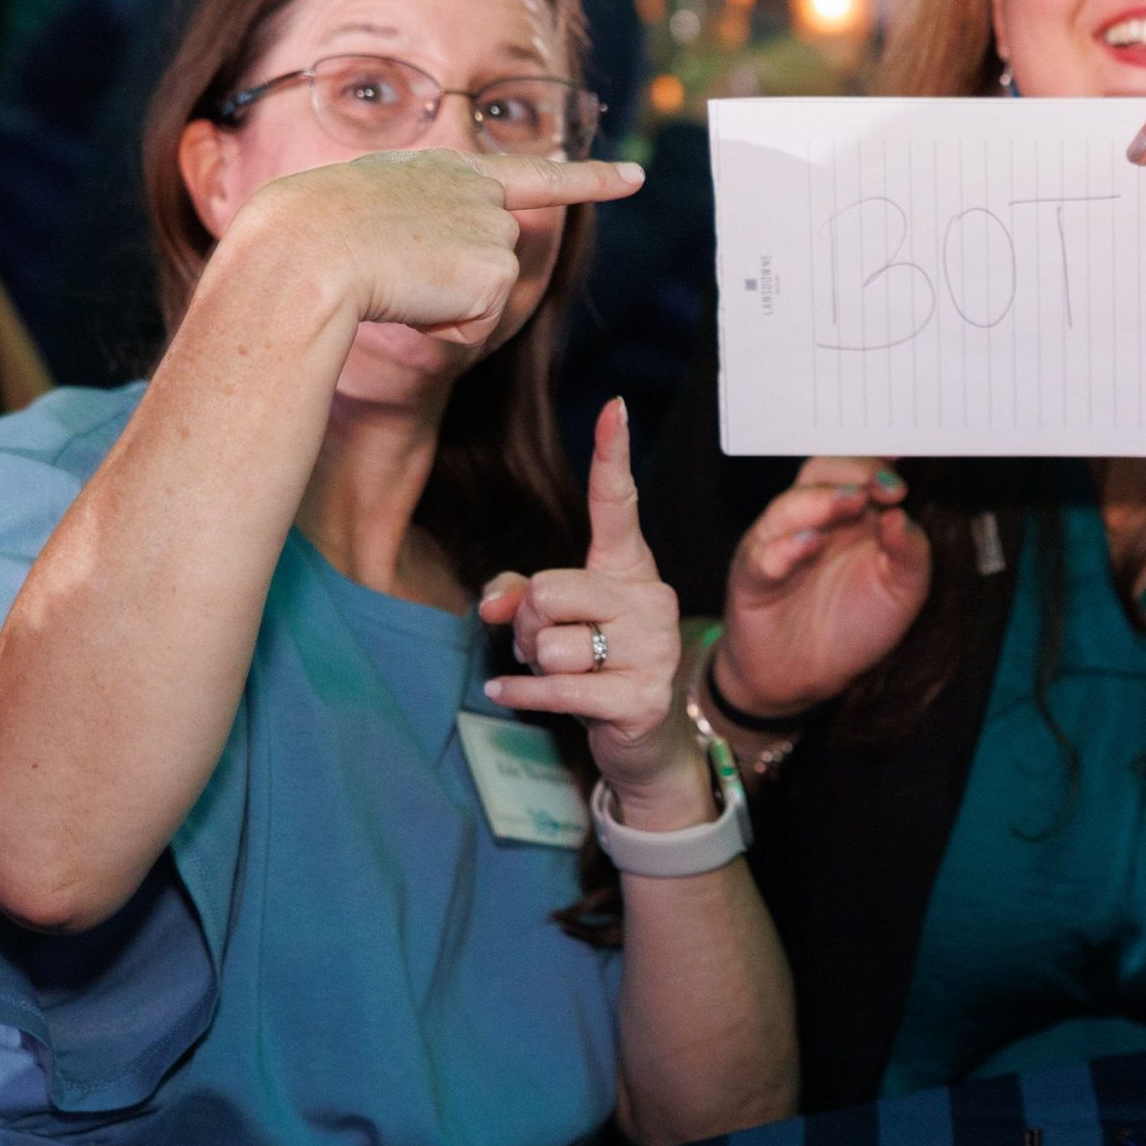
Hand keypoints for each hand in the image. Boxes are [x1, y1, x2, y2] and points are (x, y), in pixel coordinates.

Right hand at [235, 149, 641, 346]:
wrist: (305, 249)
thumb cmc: (304, 236)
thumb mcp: (353, 212)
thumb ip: (404, 224)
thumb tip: (426, 262)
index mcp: (442, 172)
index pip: (530, 176)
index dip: (588, 181)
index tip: (636, 179)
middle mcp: (478, 192)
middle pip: (490, 264)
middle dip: (451, 287)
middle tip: (391, 272)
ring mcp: (492, 227)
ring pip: (480, 298)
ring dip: (438, 307)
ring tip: (392, 280)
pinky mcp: (495, 269)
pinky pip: (475, 326)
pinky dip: (443, 327)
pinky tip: (410, 299)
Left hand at [480, 399, 705, 817]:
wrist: (645, 739)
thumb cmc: (595, 662)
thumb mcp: (557, 621)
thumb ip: (520, 596)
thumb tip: (493, 605)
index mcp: (629, 567)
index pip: (617, 504)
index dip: (612, 456)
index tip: (614, 407)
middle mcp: (649, 597)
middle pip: (549, 589)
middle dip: (527, 623)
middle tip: (544, 645)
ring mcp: (652, 647)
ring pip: (550, 643)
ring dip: (533, 665)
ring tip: (559, 675)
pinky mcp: (641, 696)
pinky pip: (557, 686)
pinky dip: (521, 693)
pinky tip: (506, 695)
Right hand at [717, 459, 929, 720]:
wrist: (802, 679)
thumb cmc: (853, 625)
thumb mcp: (901, 593)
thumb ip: (911, 554)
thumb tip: (903, 517)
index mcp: (853, 515)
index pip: (862, 469)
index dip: (882, 462)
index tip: (906, 467)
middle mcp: (813, 519)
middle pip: (822, 473)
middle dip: (854, 472)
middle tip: (883, 486)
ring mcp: (778, 543)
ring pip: (789, 506)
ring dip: (821, 501)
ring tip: (850, 502)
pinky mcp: (752, 577)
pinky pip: (761, 556)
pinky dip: (784, 548)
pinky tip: (808, 545)